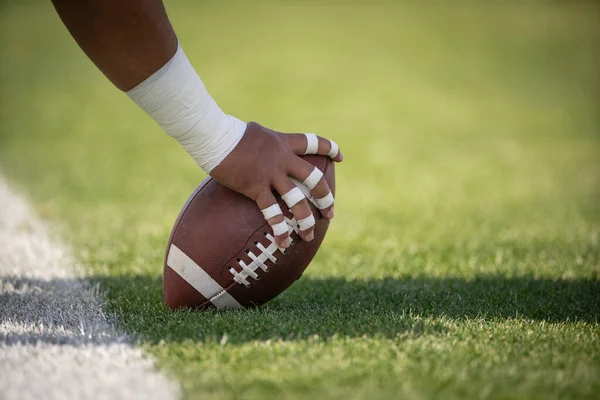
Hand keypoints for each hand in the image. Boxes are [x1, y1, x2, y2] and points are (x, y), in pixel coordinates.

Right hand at [210, 122, 342, 247]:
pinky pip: (271, 212)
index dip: (330, 149)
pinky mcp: (255, 187)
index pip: (313, 143)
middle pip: (313, 178)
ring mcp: (271, 174)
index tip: (340, 157)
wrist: (215, 135)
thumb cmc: (229, 132)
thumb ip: (266, 142)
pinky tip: (283, 243)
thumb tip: (264, 146)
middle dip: (325, 197)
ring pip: (297, 200)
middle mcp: (282, 159)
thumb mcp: (255, 132)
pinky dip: (279, 229)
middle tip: (330, 212)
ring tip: (309, 235)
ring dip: (306, 219)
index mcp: (283, 143)